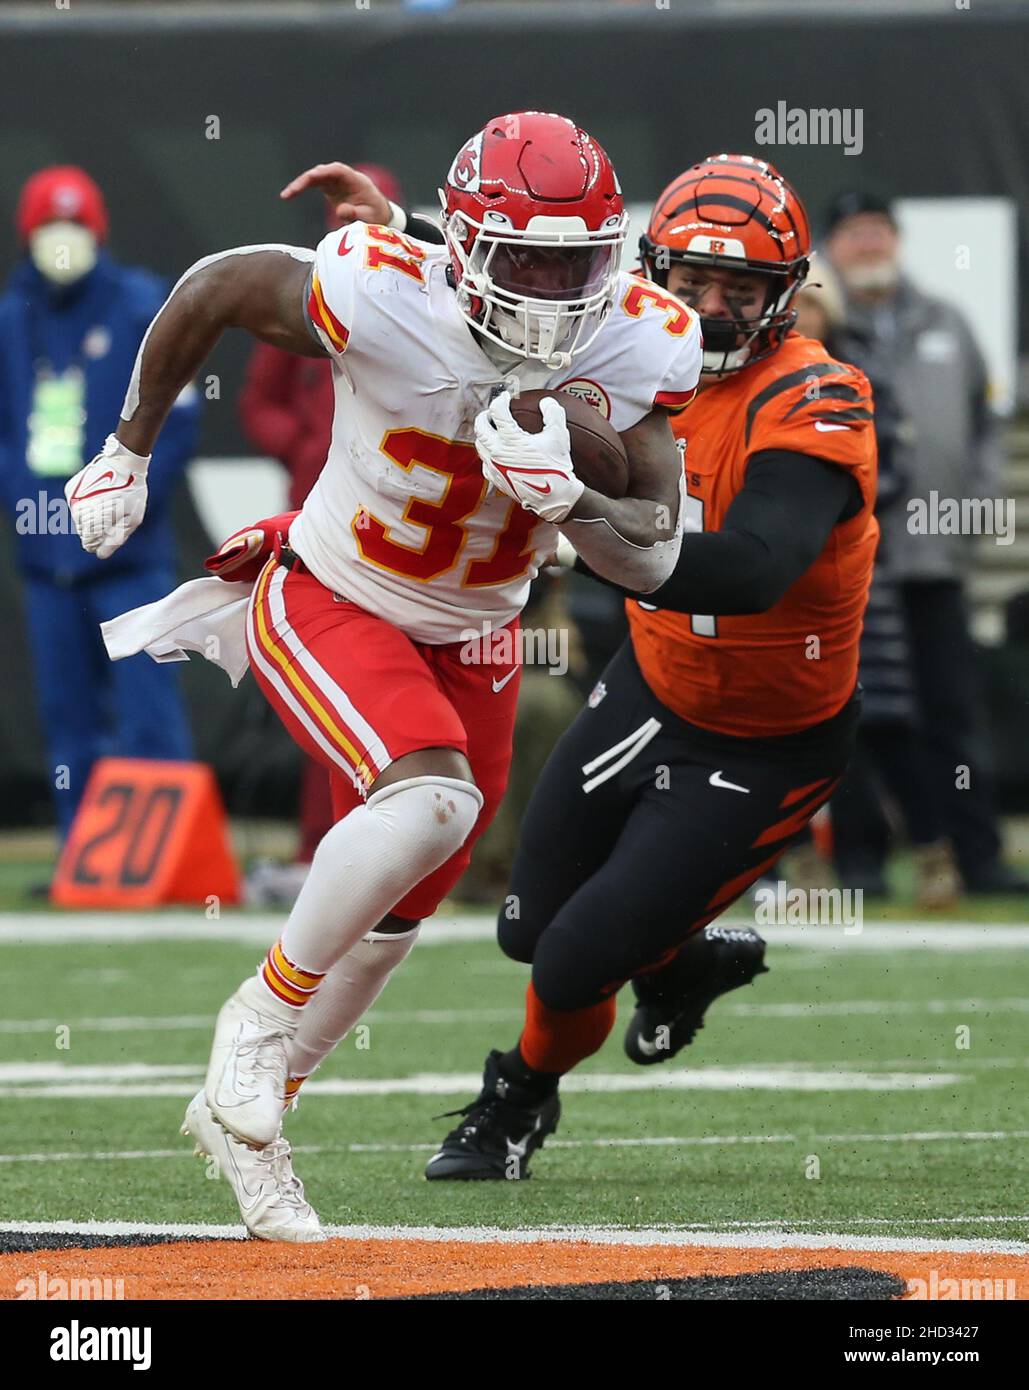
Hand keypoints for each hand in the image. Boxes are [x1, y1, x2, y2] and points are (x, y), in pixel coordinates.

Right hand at [65, 434, 149, 559]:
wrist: (122, 462)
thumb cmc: (131, 493)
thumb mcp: (131, 520)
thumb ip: (115, 539)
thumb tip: (100, 555)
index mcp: (92, 521)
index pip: (89, 544)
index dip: (102, 542)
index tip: (113, 531)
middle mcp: (78, 511)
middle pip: (84, 532)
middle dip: (98, 529)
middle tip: (114, 514)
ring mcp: (72, 499)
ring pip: (79, 519)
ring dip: (92, 516)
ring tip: (108, 502)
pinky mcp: (70, 489)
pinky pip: (76, 505)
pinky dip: (86, 503)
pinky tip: (99, 493)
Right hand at [280, 162, 391, 227]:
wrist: (378, 214)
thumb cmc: (375, 215)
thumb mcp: (369, 218)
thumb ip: (355, 214)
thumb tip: (340, 211)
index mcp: (355, 180)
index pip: (337, 170)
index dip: (323, 172)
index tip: (311, 178)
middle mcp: (343, 177)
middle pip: (322, 172)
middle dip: (306, 179)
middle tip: (292, 191)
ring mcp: (335, 181)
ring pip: (315, 177)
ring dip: (300, 184)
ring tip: (286, 195)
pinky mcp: (329, 187)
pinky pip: (313, 184)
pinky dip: (301, 188)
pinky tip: (289, 195)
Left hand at [474, 392, 583, 524]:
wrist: (554, 497)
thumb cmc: (557, 466)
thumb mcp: (559, 435)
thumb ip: (553, 413)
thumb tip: (546, 402)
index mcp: (511, 439)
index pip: (497, 411)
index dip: (501, 399)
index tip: (507, 397)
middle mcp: (498, 452)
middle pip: (480, 426)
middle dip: (485, 415)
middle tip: (493, 412)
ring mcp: (494, 467)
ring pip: (479, 445)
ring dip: (484, 434)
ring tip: (493, 430)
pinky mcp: (496, 479)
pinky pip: (484, 463)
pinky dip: (487, 454)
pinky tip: (496, 452)